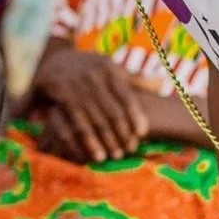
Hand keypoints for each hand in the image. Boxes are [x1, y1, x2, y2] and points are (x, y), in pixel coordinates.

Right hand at [29, 50, 147, 161]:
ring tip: (116, 156)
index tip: (143, 133)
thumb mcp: (111, 68)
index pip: (126, 96)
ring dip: (107, 141)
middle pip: (112, 111)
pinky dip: (88, 142)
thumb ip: (136, 79)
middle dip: (123, 133)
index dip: (136, 115)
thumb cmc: (91, 69)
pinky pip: (78, 124)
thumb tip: (163, 83)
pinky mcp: (64, 98)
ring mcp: (78, 88)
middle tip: (131, 150)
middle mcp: (94, 77)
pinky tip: (95, 155)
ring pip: (96, 120)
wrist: (55, 62)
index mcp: (110, 70)